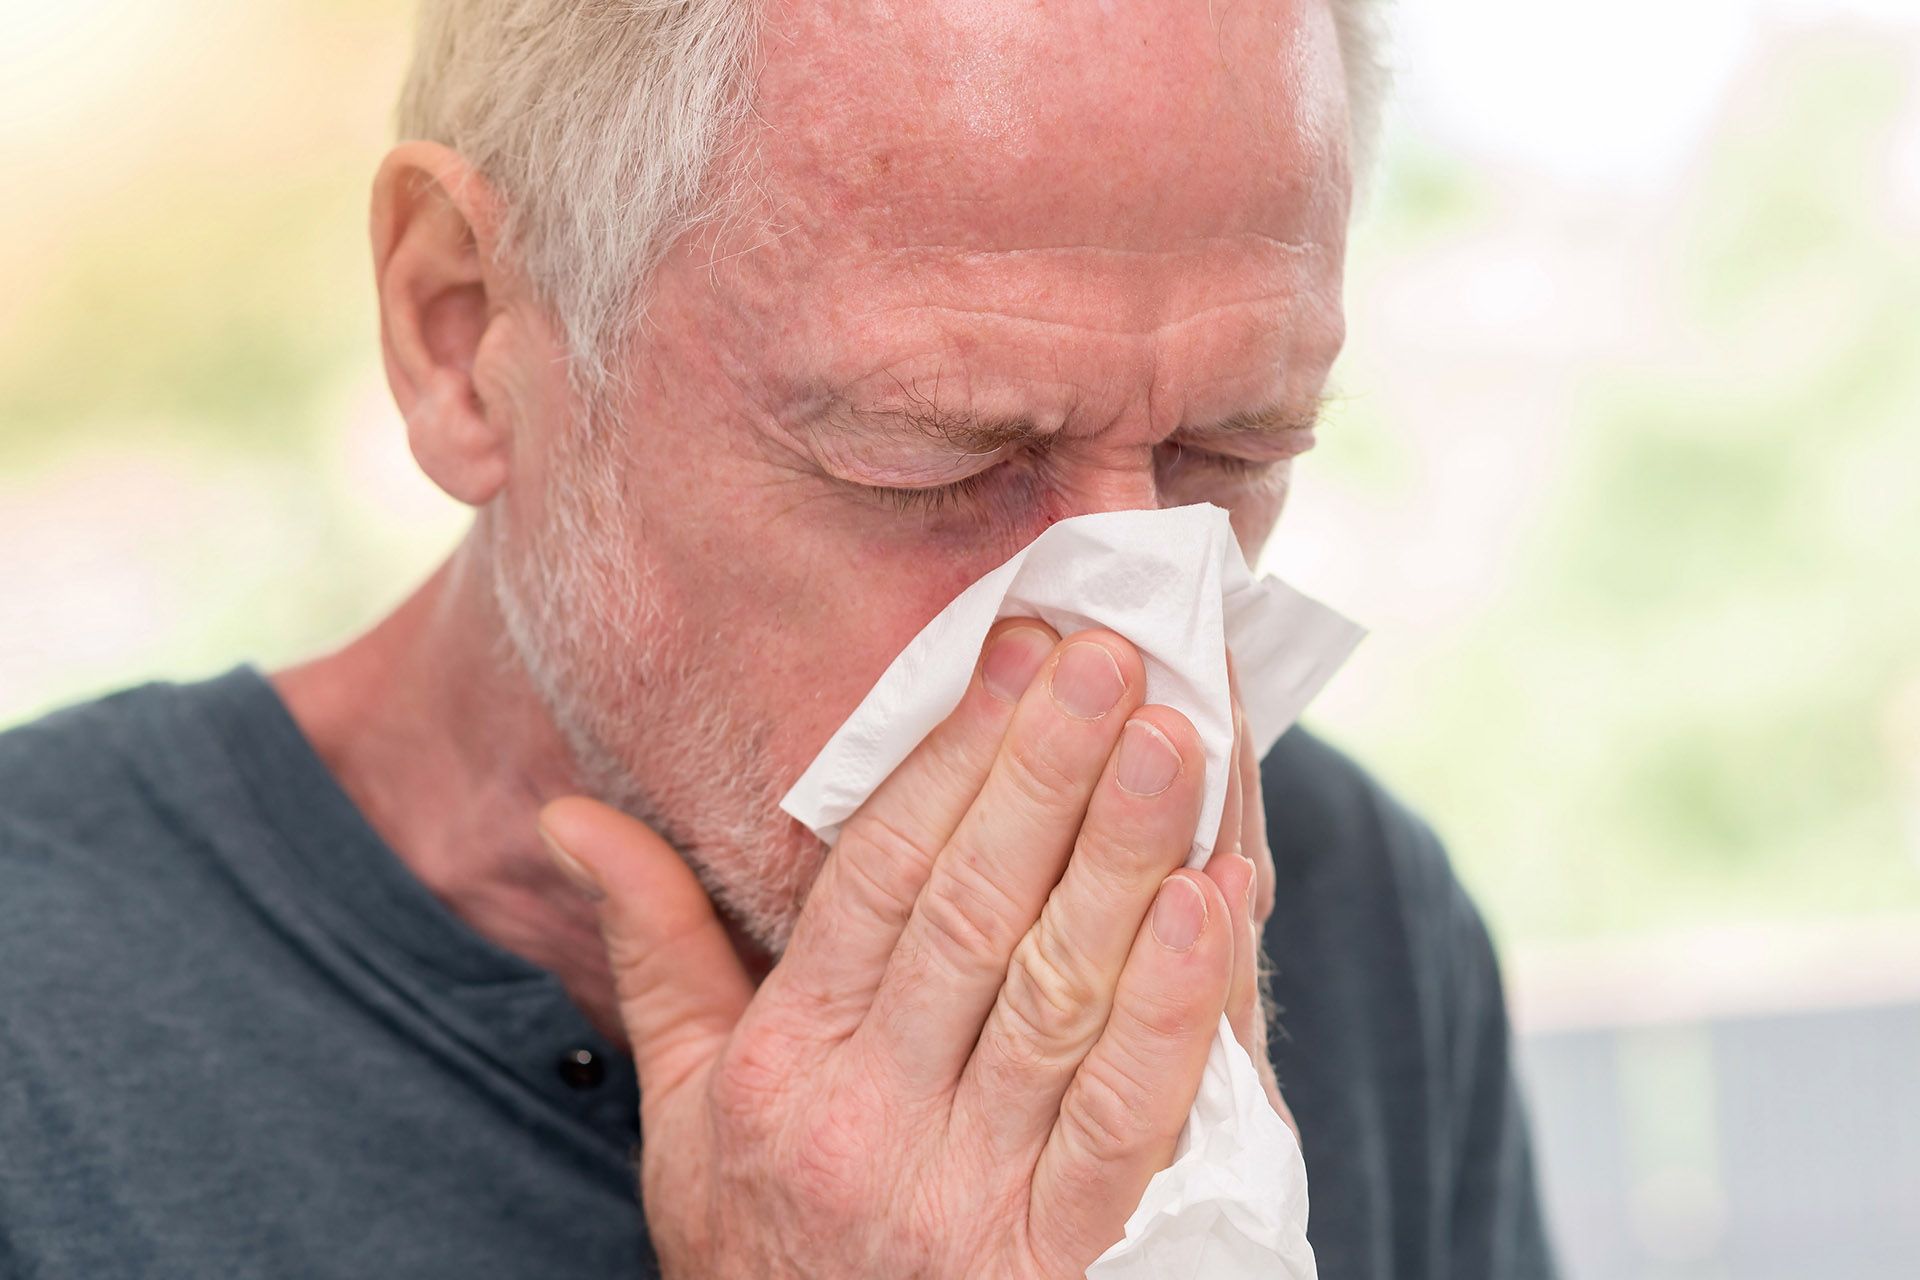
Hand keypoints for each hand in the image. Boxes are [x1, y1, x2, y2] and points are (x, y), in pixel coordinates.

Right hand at [539, 621, 1284, 1277]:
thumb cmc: (760, 1241)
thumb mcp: (685, 1106)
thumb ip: (657, 947)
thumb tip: (569, 816)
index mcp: (787, 1064)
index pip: (876, 883)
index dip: (948, 762)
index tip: (1013, 654)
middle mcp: (873, 1118)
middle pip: (973, 916)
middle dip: (1044, 773)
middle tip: (1108, 657)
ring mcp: (970, 1193)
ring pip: (1058, 995)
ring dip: (1121, 858)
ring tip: (1172, 740)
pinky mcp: (1060, 1256)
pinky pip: (1127, 1117)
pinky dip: (1174, 1005)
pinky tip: (1217, 900)